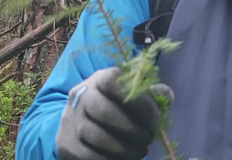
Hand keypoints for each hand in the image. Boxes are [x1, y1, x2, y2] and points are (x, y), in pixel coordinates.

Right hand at [55, 67, 173, 159]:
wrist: (81, 121)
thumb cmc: (117, 105)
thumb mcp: (132, 93)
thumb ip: (152, 93)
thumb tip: (165, 96)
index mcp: (100, 79)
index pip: (114, 81)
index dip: (138, 100)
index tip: (156, 117)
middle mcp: (81, 97)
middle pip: (103, 111)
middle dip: (132, 128)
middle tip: (149, 138)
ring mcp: (70, 121)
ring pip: (96, 136)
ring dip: (124, 148)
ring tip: (140, 151)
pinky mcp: (65, 144)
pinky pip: (88, 156)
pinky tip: (124, 159)